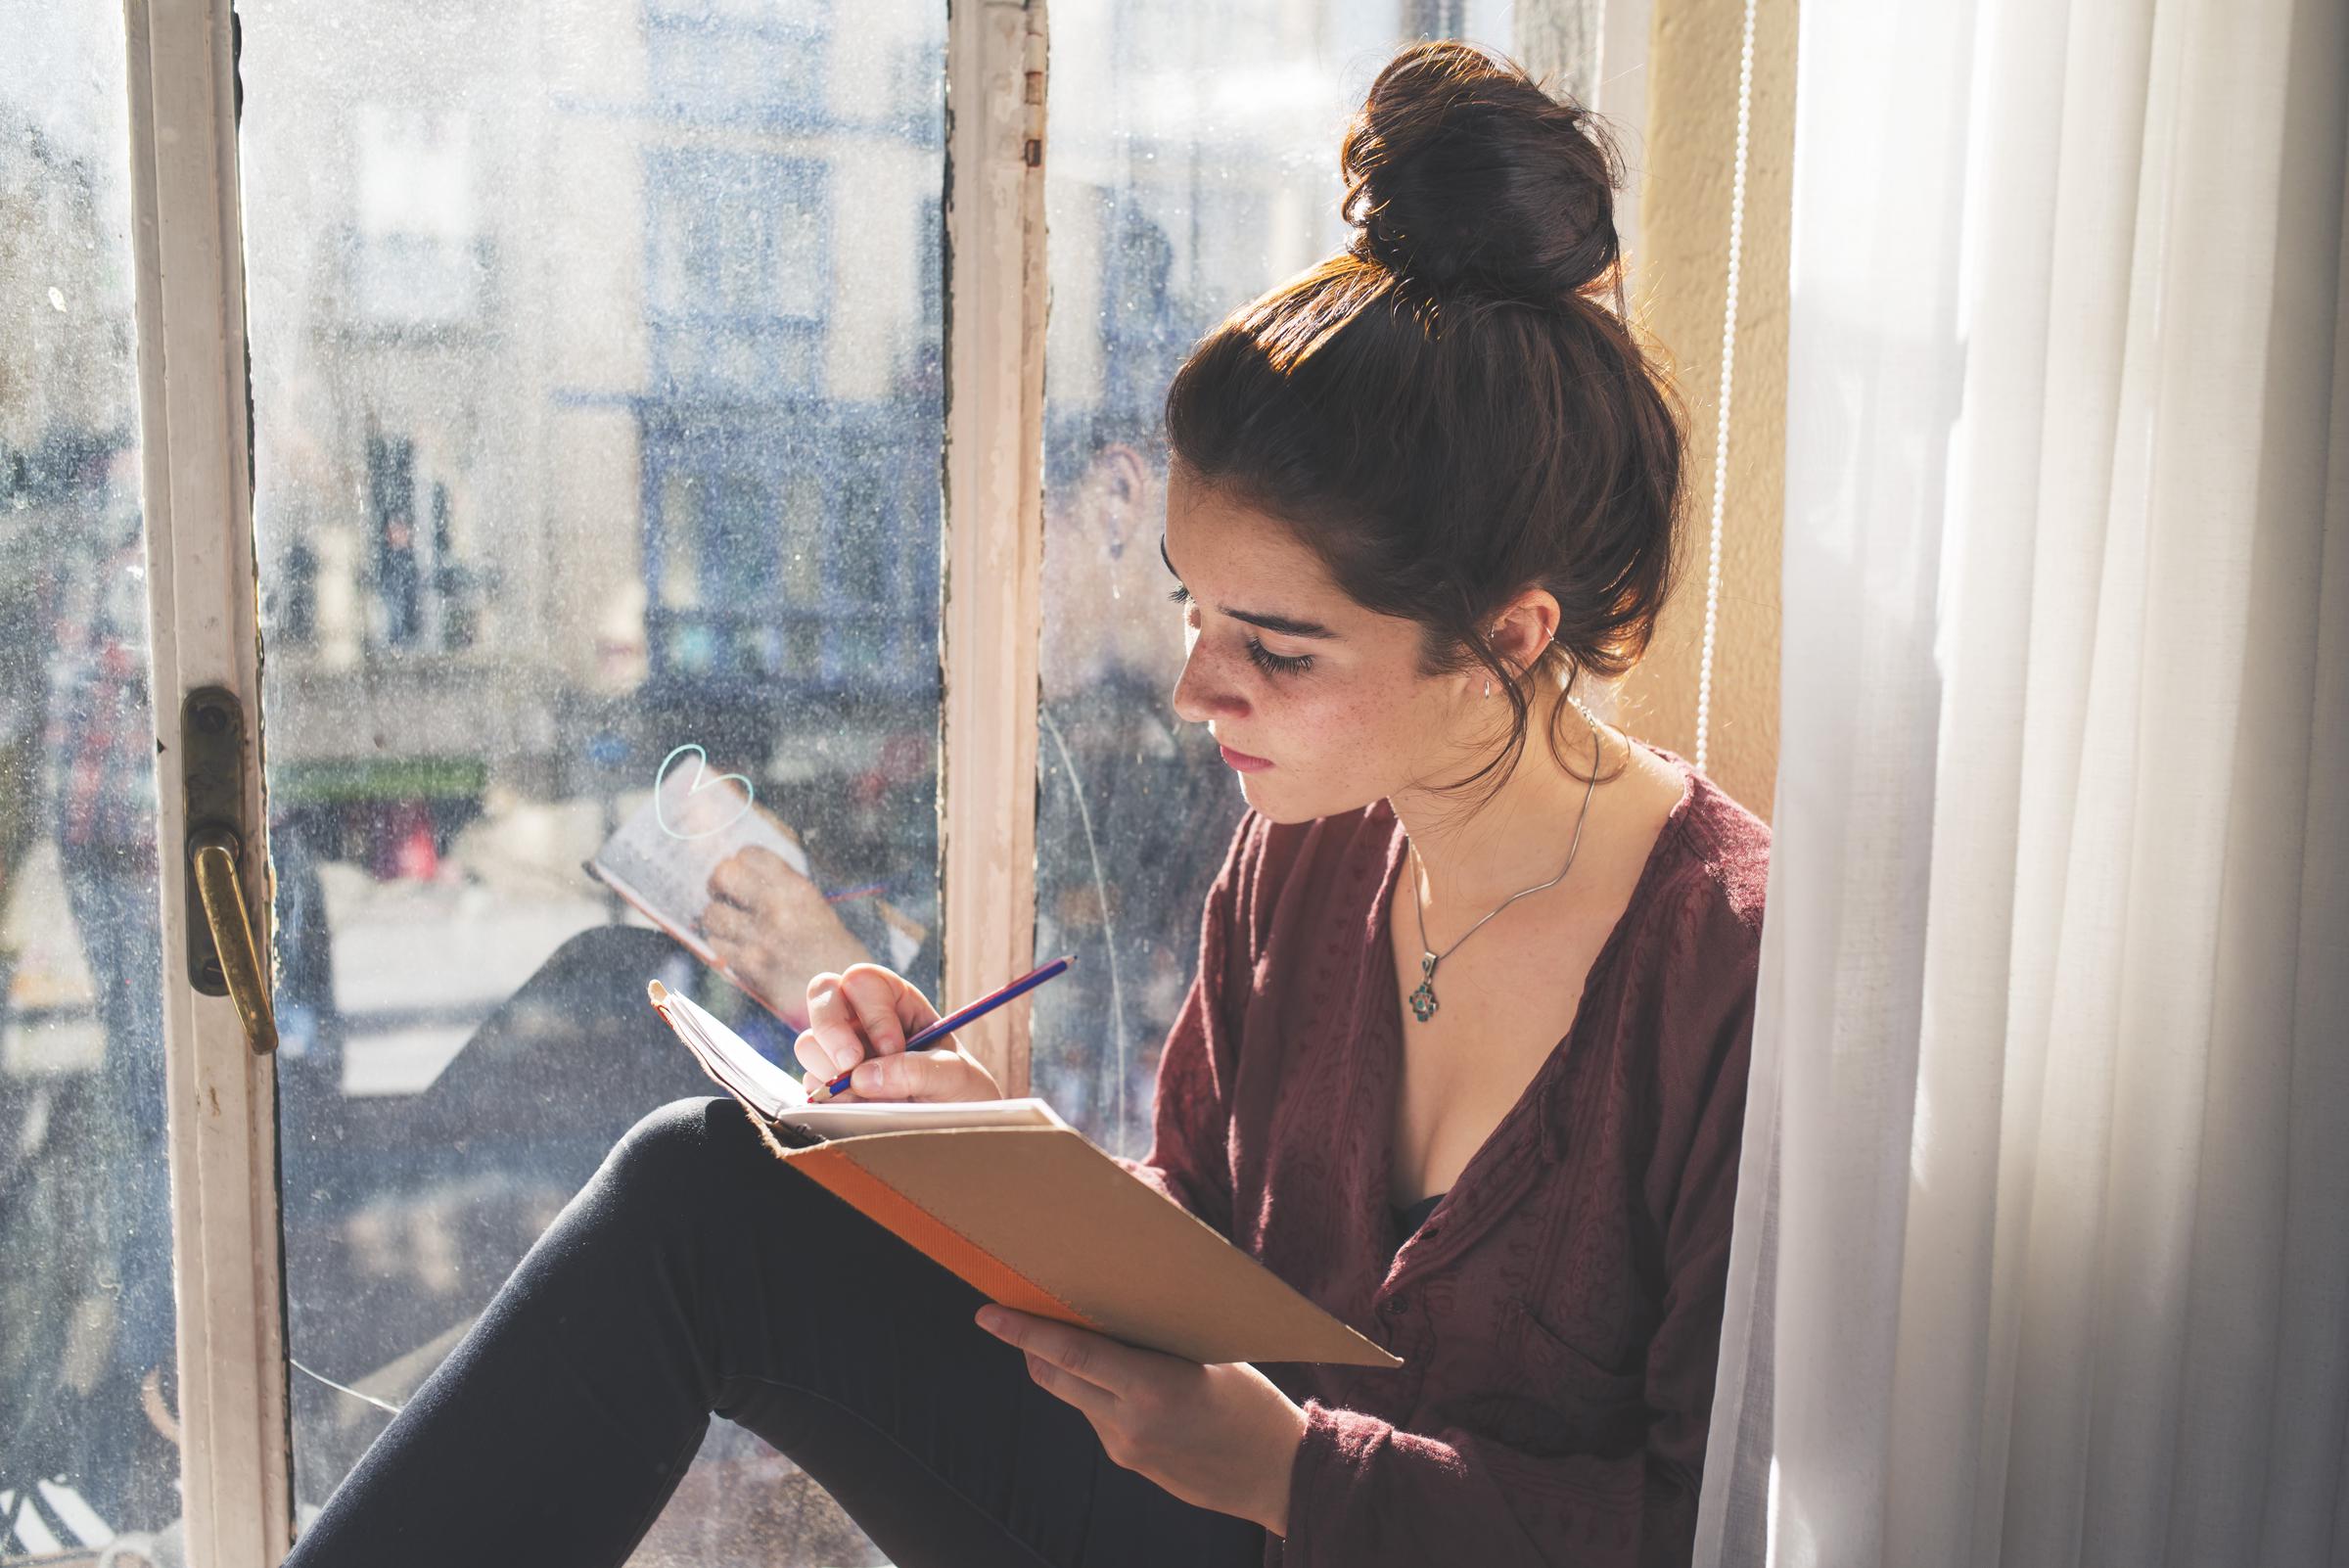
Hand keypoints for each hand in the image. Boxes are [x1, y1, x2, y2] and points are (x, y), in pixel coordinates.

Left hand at [703, 847, 869, 1024]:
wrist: (849, 998)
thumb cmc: (834, 952)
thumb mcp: (816, 908)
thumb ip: (782, 890)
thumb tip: (744, 875)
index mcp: (798, 889)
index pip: (750, 854)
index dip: (742, 862)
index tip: (745, 873)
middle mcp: (777, 909)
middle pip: (724, 875)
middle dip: (720, 883)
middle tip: (725, 893)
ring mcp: (760, 939)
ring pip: (712, 913)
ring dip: (718, 917)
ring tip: (733, 925)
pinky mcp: (749, 968)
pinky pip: (717, 946)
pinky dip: (723, 945)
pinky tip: (739, 948)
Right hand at [794, 963, 1002, 1102]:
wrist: (953, 1130)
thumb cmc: (960, 1091)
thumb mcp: (955, 1076)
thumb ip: (917, 1071)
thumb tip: (862, 1077)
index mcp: (897, 1001)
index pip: (864, 980)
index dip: (873, 1012)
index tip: (892, 1048)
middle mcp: (863, 1019)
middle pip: (822, 992)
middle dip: (832, 1030)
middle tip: (851, 1066)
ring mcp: (841, 1051)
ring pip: (808, 1042)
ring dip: (830, 1070)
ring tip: (868, 1095)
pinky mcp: (829, 1085)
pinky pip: (809, 1084)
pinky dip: (829, 1098)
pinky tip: (861, 1109)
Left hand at [973, 1306, 1306, 1535]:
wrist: (1279, 1475)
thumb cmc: (1253, 1404)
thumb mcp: (1208, 1357)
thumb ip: (1153, 1341)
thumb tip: (1109, 1308)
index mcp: (1153, 1389)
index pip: (1071, 1353)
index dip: (1024, 1331)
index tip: (988, 1313)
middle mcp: (1129, 1423)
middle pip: (1054, 1376)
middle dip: (1030, 1344)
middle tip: (1019, 1310)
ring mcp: (1125, 1448)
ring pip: (1073, 1396)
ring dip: (1066, 1366)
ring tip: (1084, 1334)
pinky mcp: (1130, 1462)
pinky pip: (1096, 1417)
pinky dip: (1095, 1391)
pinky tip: (1123, 1378)